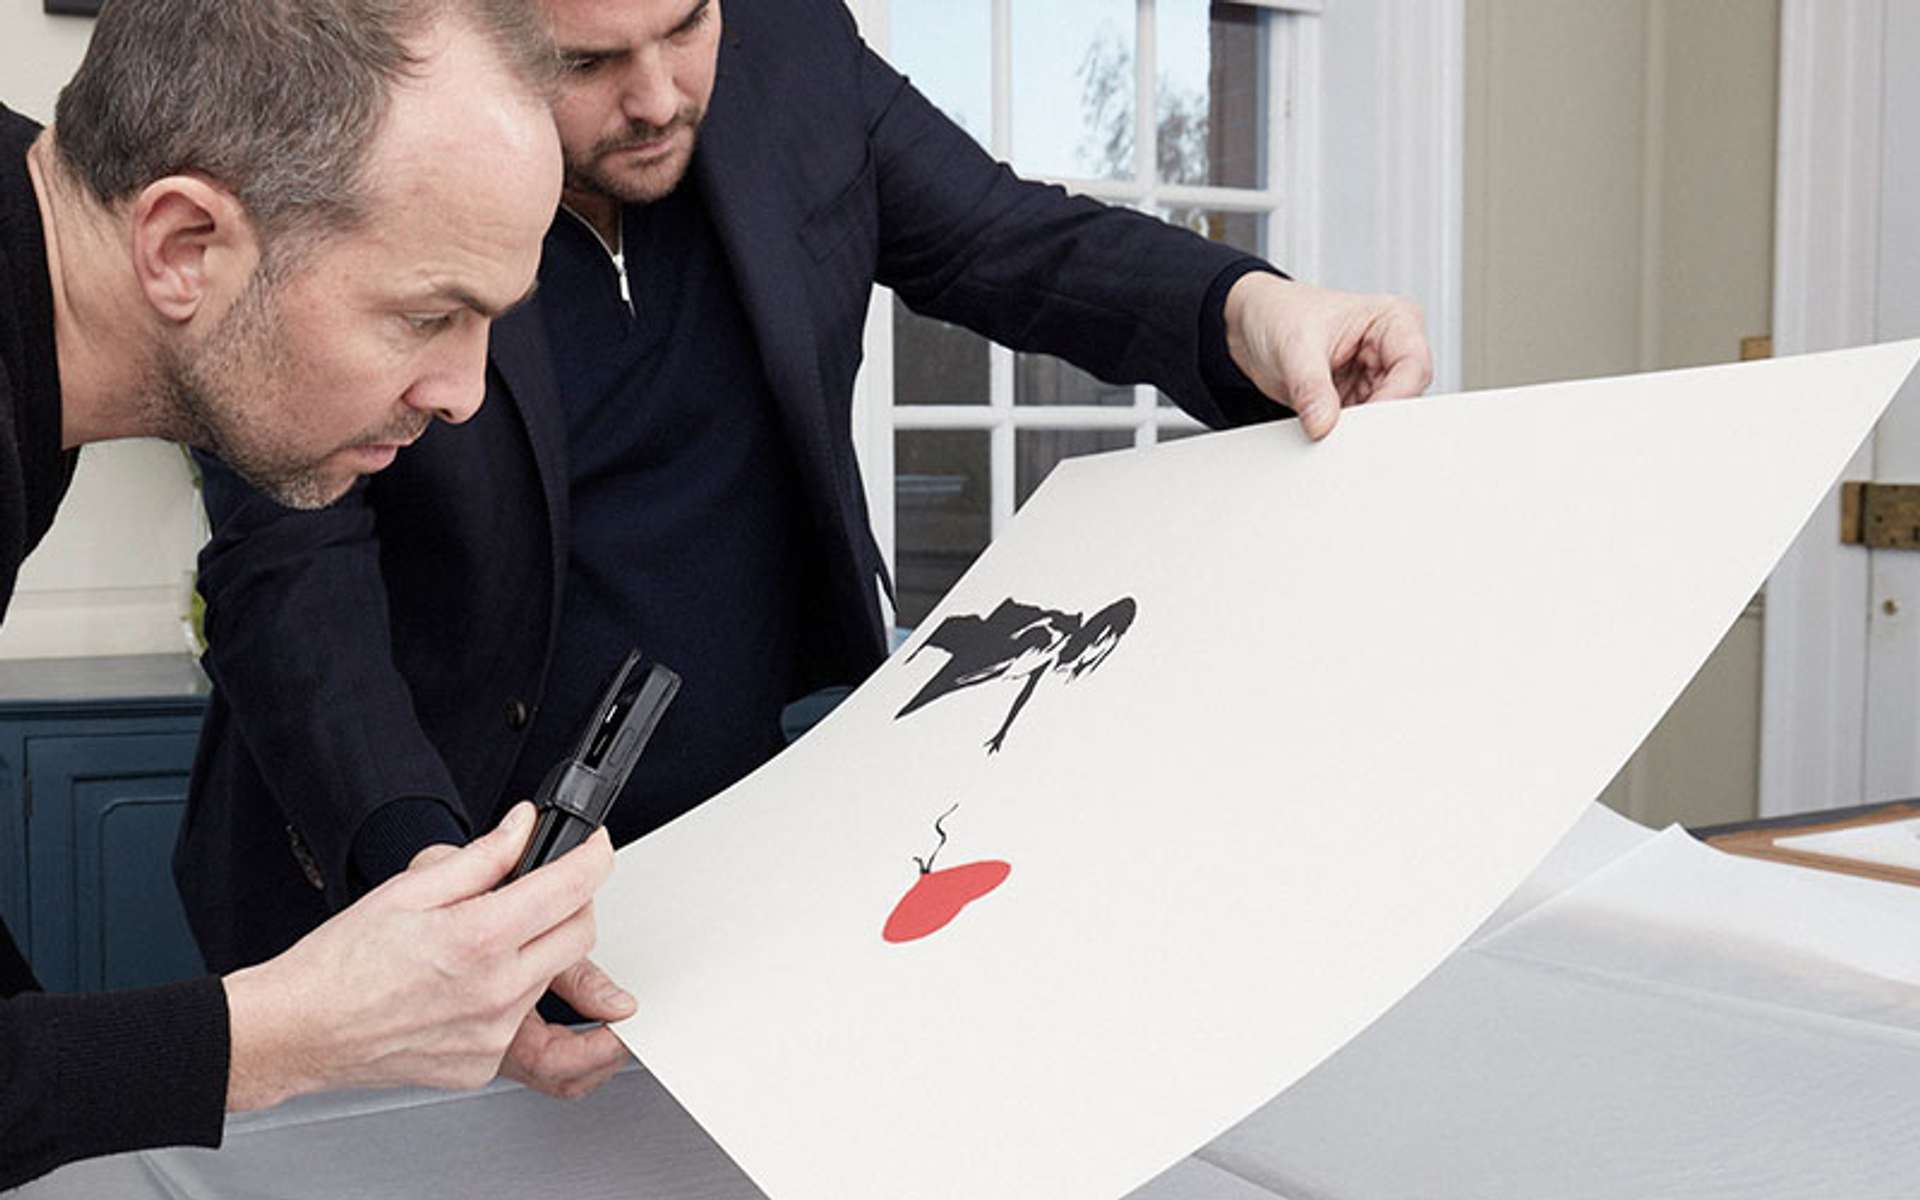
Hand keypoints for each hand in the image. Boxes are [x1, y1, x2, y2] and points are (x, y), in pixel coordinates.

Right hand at [222, 803, 612, 1109]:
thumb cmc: (339, 964)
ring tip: (485, 940)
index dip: (592, 857)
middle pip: (581, 934)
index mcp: (479, 939)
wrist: (299, 1029)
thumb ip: (482, 856)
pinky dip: (511, 994)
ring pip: (553, 977)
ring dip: (539, 950)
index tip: (595, 847)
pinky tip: (469, 983)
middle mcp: (495, 992)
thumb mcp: (410, 888)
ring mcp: (492, 1036)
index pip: (570, 889)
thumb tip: (522, 828)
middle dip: (572, 902)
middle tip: (541, 888)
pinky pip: (523, 1020)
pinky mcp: (482, 1066)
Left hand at [1224, 273, 1432, 438]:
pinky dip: (1343, 436)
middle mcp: (1390, 350)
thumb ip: (1311, 388)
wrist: (1250, 324)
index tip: (1365, 420)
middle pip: (1403, 397)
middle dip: (1374, 419)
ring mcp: (1374, 378)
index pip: (1413, 366)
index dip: (1394, 397)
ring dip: (1357, 430)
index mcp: (1393, 320)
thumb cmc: (1279, 313)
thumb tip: (1323, 423)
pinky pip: (1359, 428)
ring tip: (1326, 427)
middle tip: (1345, 433)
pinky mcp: (1355, 400)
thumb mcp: (1294, 346)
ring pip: (1382, 418)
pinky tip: (1325, 433)